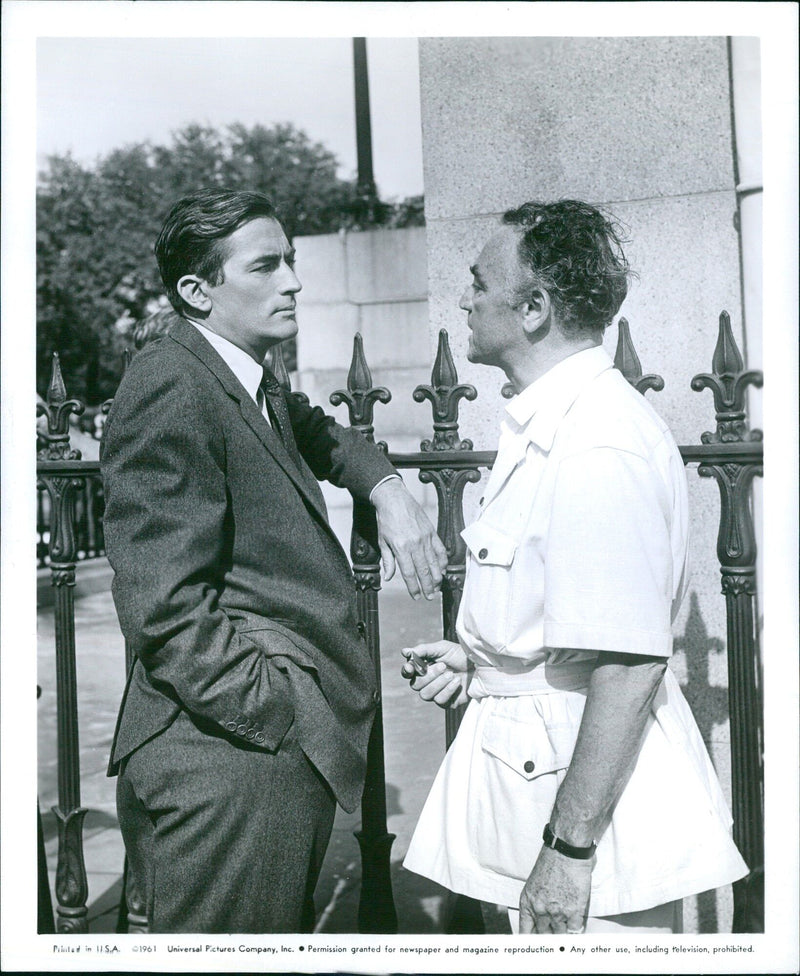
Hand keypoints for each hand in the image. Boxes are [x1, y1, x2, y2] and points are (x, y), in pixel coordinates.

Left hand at [371, 478, 447, 599]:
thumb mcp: (382, 541)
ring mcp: (425, 538)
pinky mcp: (432, 532)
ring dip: (437, 577)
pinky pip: (440, 550)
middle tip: (430, 597)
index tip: (416, 596)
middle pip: (424, 571)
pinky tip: (443, 570)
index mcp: (401, 548)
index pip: (409, 573)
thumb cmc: (386, 519)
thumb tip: (389, 577)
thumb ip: (387, 560)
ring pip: (435, 562)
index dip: (414, 587)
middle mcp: (415, 544)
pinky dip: (443, 561)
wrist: (394, 499)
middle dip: (428, 586)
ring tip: (437, 588)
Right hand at [400, 640, 469, 707]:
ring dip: (438, 683)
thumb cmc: (460, 655)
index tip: (411, 667)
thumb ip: (423, 650)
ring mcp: (436, 693)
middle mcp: (427, 682)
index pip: (408, 673)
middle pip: (415, 685)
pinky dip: (448, 690)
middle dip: (429, 675)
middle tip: (443, 666)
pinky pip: (439, 700)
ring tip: (451, 674)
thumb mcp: (442, 648)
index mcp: (424, 668)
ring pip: (425, 695)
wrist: (480, 666)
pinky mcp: (447, 703)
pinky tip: (457, 681)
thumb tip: (404, 652)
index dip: (407, 671)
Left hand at [518, 845, 593, 934]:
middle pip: (543, 935)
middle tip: (553, 941)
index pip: (525, 931)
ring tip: (566, 938)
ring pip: (560, 935)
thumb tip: (542, 918)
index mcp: (528, 901)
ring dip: (563, 934)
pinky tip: (576, 928)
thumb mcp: (535, 882)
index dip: (530, 941)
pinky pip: (575, 930)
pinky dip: (576, 929)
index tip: (534, 947)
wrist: (565, 851)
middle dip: (548, 937)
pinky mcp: (574, 911)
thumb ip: (537, 901)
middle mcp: (540, 910)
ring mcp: (557, 913)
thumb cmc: (551, 861)